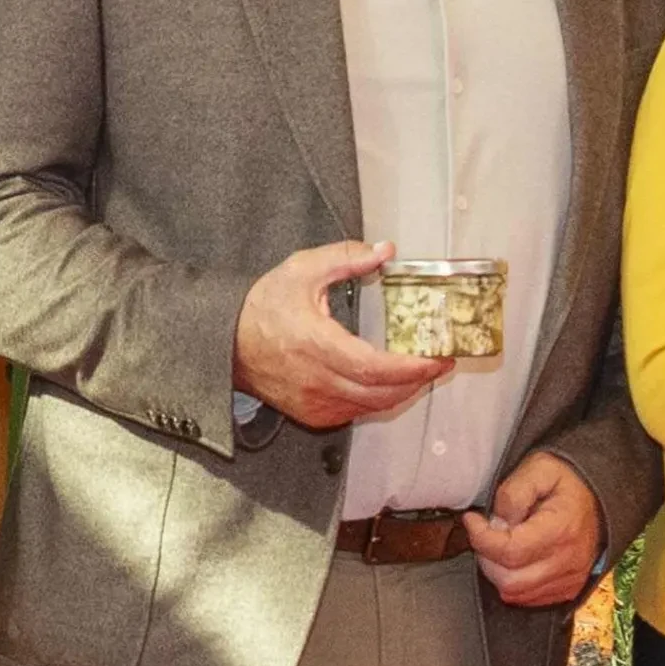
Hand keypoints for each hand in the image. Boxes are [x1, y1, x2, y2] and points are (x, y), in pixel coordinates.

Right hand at [234, 238, 447, 428]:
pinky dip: (377, 400)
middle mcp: (316, 381)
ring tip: (421, 371)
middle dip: (418, 381)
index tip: (437, 358)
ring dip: (401, 392)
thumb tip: (385, 251)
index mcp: (316, 345)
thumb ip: (345, 257)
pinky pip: (355, 412)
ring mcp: (314, 403)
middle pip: (381, 393)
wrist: (224, 343)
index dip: (411, 368)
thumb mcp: (301, 270)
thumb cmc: (262, 306)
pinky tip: (388, 383)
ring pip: (371, 407)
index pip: (375, 368)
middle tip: (440, 362)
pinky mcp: (311, 414)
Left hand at [471, 449, 604, 607]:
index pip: (509, 551)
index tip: (472, 520)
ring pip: (514, 593)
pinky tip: (514, 559)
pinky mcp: (567, 590)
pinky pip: (527, 599)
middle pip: (509, 579)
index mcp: (562, 530)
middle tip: (486, 533)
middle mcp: (568, 561)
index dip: (481, 538)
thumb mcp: (539, 469)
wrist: (599, 498)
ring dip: (497, 571)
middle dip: (487, 557)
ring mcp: (569, 580)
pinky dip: (512, 582)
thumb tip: (496, 524)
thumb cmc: (567, 481)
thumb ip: (512, 494)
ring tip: (500, 545)